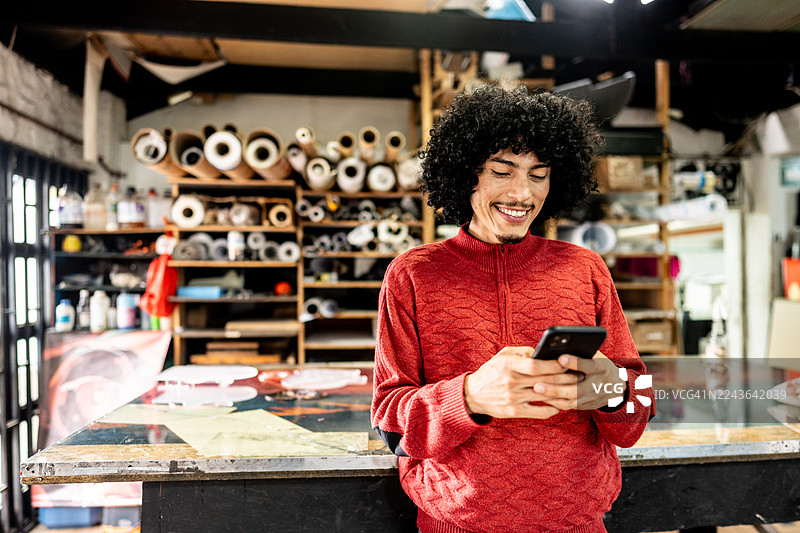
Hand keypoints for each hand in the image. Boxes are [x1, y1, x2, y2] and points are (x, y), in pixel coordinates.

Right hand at [464, 347, 582, 418]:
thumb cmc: (491, 371)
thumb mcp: (502, 356)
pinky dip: (551, 409)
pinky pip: (538, 412)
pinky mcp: (514, 412)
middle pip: (544, 380)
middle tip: (578, 375)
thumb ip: (522, 352)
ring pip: (544, 396)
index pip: (535, 365)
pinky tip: (559, 405)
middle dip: (563, 377)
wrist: (473, 394)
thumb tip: (542, 352)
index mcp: (508, 366)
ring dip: (561, 393)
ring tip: (573, 389)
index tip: (566, 362)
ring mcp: (513, 399)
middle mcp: (511, 383)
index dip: (553, 364)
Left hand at [531, 351, 626, 410]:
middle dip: (555, 387)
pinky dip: (554, 402)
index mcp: (601, 368)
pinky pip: (568, 405)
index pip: (589, 365)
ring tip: (536, 390)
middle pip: (575, 388)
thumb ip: (582, 353)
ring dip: (551, 396)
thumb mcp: (596, 357)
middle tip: (537, 384)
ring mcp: (590, 398)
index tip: (561, 357)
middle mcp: (596, 385)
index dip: (575, 362)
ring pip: (569, 400)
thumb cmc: (600, 366)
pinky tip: (541, 396)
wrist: (616, 388)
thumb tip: (559, 347)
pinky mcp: (584, 406)